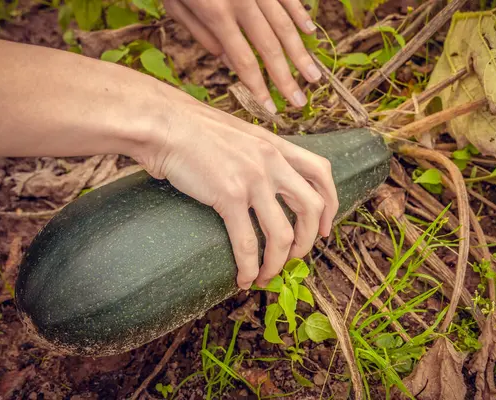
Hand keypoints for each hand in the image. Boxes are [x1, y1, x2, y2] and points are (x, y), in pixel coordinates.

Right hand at [136, 88, 337, 288]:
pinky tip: (244, 278)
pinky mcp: (229, 195)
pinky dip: (250, 267)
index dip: (331, 205)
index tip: (325, 228)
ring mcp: (253, 178)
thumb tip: (263, 181)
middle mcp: (272, 161)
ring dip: (278, 262)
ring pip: (282, 234)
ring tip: (267, 276)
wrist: (165, 122)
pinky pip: (247, 242)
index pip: (321, 172)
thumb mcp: (240, 135)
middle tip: (295, 257)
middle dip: (308, 240)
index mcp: (276, 146)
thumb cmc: (194, 129)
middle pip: (312, 208)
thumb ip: (258, 154)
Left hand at [164, 0, 321, 112]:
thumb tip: (227, 60)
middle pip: (269, 48)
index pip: (242, 60)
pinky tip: (310, 32)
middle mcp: (242, 2)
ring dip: (301, 53)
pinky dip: (300, 14)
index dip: (258, 87)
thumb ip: (200, 33)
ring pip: (284, 25)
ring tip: (314, 77)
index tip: (270, 109)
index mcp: (216, 13)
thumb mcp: (175, 4)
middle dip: (286, 78)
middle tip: (299, 102)